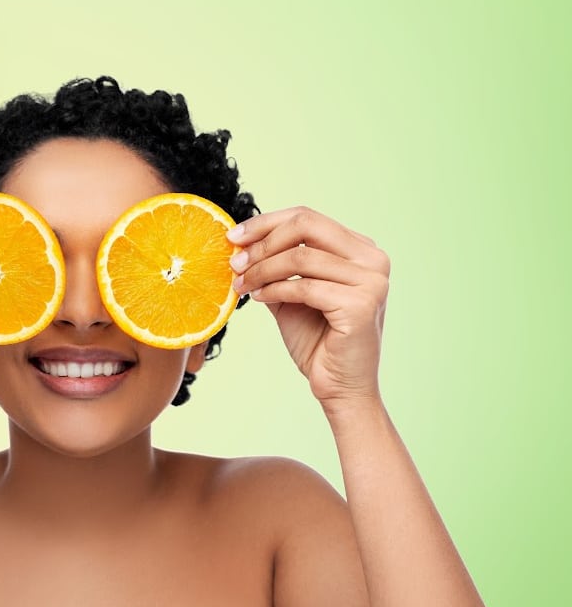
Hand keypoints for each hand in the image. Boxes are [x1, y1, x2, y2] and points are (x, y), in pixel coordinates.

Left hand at [227, 207, 389, 413]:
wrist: (340, 388)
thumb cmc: (317, 341)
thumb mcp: (292, 294)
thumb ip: (276, 267)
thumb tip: (240, 243)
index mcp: (360, 250)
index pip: (308, 218)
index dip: (266, 222)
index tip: (233, 236)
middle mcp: (373, 259)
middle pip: (306, 225)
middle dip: (262, 241)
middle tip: (234, 261)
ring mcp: (371, 281)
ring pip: (299, 257)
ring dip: (262, 269)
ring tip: (242, 284)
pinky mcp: (361, 305)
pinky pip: (304, 287)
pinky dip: (274, 290)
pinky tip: (259, 298)